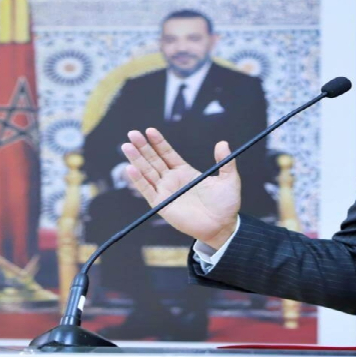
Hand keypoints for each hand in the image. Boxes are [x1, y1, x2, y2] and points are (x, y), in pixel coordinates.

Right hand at [122, 128, 240, 247]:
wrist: (223, 226)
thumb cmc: (226, 204)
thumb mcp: (229, 179)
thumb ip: (225, 161)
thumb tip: (222, 143)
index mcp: (185, 172)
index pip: (167, 153)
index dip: (158, 142)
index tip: (149, 130)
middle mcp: (172, 180)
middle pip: (153, 160)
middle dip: (143, 147)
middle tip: (132, 133)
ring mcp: (166, 192)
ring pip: (147, 173)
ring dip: (136, 160)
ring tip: (127, 146)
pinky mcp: (162, 205)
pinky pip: (148, 191)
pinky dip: (138, 180)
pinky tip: (131, 169)